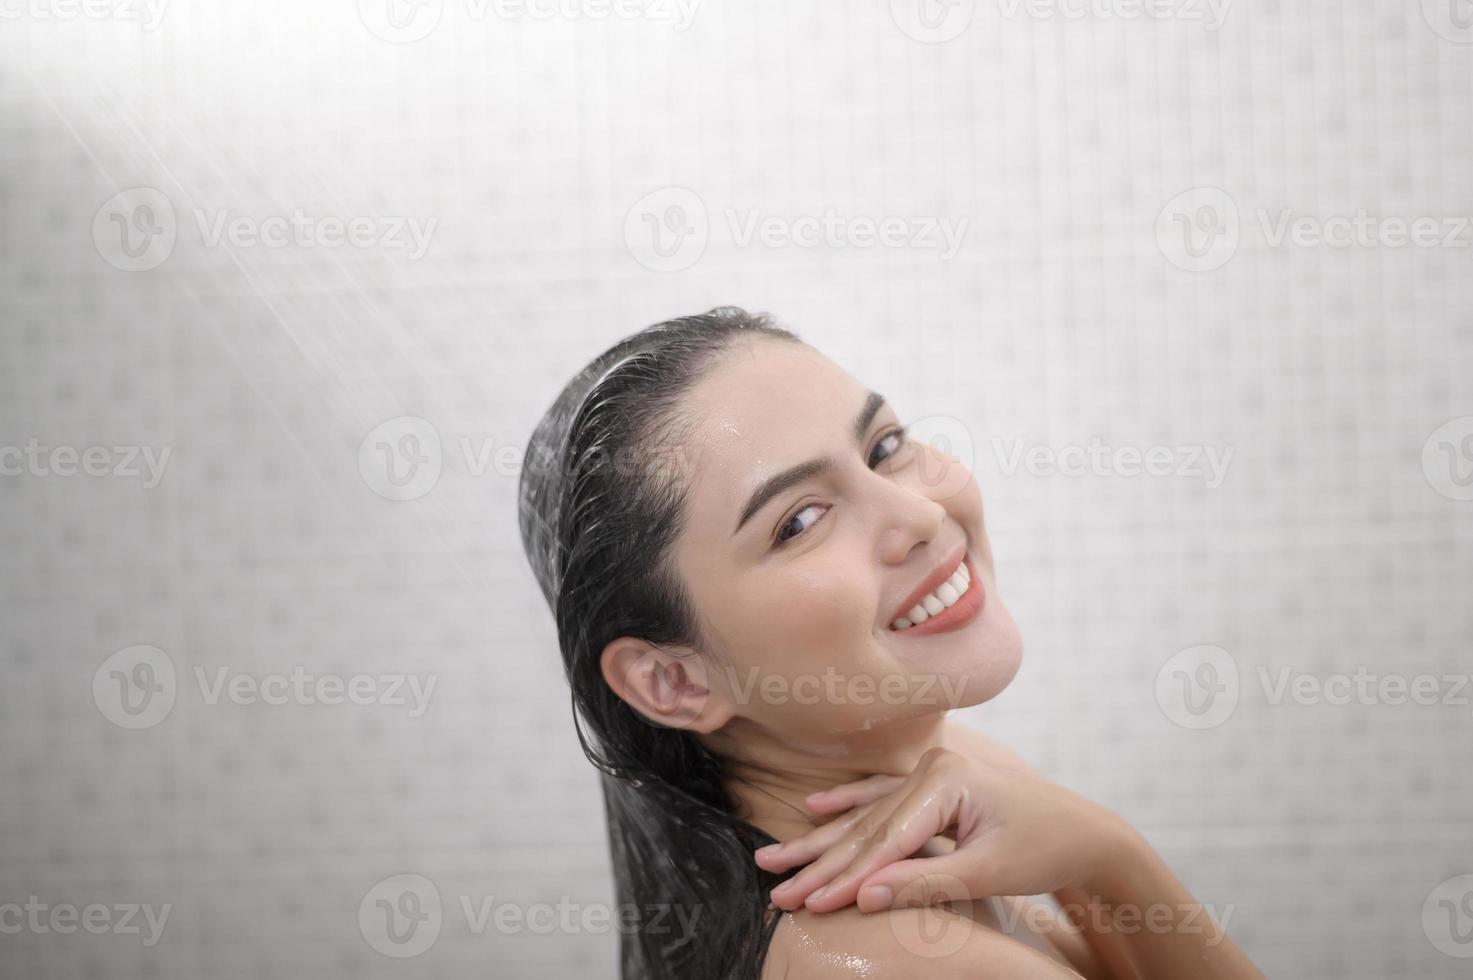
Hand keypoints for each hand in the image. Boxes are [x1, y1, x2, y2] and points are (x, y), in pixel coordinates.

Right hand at [756, 746, 1129, 915]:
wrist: (1084, 831)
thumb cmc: (1044, 850)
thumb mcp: (986, 872)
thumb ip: (924, 883)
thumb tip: (865, 899)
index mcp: (947, 780)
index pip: (885, 840)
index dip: (846, 877)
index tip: (809, 904)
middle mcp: (932, 770)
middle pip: (865, 828)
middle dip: (818, 864)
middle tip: (774, 890)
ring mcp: (931, 775)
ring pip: (865, 818)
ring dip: (819, 843)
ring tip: (772, 858)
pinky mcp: (933, 786)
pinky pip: (880, 799)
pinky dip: (847, 807)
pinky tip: (814, 809)